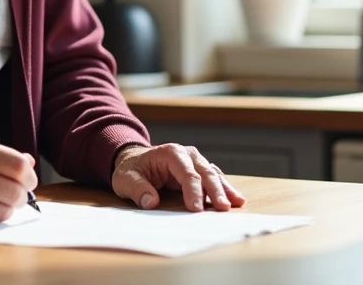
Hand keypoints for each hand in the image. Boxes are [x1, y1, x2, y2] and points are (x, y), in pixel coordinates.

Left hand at [111, 144, 246, 212]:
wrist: (134, 161)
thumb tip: (151, 202)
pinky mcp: (198, 170)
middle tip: (223, 208)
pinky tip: (234, 199)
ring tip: (236, 203)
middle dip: (215, 190)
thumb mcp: (126, 179)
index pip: (186, 173)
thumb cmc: (131, 170)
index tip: (196, 210)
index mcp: (170, 153)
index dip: (193, 191)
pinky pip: (213, 178)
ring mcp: (195, 161)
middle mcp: (187, 154)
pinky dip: (223, 187)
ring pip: (213, 174)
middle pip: (205, 172)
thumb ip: (138, 189)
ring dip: (224, 188)